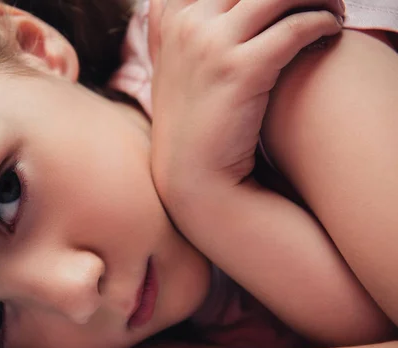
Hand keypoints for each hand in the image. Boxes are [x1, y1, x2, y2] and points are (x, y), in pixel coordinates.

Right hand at [149, 0, 343, 200]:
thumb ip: (178, 29)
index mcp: (171, 21)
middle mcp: (188, 26)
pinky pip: (296, 26)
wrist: (192, 175)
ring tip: (332, 10)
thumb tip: (194, 6)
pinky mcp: (240, 70)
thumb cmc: (192, 121)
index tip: (275, 3)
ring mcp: (211, 46)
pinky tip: (330, 32)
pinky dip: (323, 23)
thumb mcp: (172, 67)